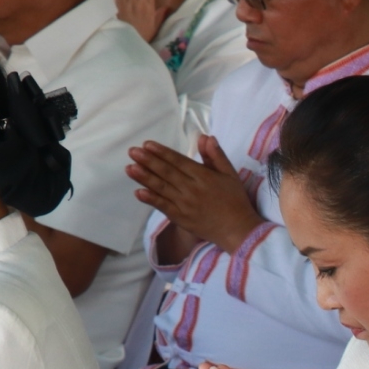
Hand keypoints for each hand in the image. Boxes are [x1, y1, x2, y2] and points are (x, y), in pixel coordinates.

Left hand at [127, 136, 260, 251]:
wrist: (239, 230)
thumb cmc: (236, 201)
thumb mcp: (231, 175)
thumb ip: (216, 156)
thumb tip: (205, 137)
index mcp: (204, 177)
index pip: (179, 161)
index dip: (162, 152)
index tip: (147, 144)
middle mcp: (192, 189)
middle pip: (167, 172)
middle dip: (148, 161)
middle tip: (132, 151)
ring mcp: (185, 205)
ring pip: (162, 188)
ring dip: (145, 177)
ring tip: (130, 168)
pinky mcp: (181, 218)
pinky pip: (163, 207)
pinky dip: (151, 200)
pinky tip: (138, 192)